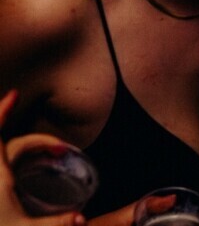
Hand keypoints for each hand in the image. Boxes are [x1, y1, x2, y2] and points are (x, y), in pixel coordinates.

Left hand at [0, 90, 85, 225]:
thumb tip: (82, 219)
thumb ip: (58, 223)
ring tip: (36, 148)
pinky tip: (13, 163)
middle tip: (50, 140)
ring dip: (13, 144)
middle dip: (24, 132)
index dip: (3, 111)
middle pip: (4, 141)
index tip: (13, 94)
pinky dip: (6, 154)